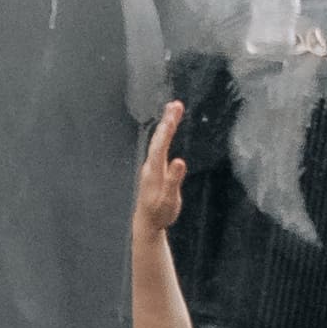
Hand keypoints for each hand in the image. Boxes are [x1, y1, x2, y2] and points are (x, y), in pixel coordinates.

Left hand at [129, 97, 189, 252]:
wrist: (147, 223)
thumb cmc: (160, 213)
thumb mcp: (169, 200)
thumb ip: (173, 181)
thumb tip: (179, 161)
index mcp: (154, 172)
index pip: (160, 146)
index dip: (167, 130)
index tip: (173, 114)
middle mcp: (150, 166)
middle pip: (158, 140)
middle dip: (167, 121)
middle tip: (175, 104)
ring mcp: (151, 167)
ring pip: (157, 142)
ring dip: (165, 125)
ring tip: (173, 109)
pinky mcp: (154, 169)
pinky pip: (159, 146)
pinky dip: (164, 134)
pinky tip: (168, 128)